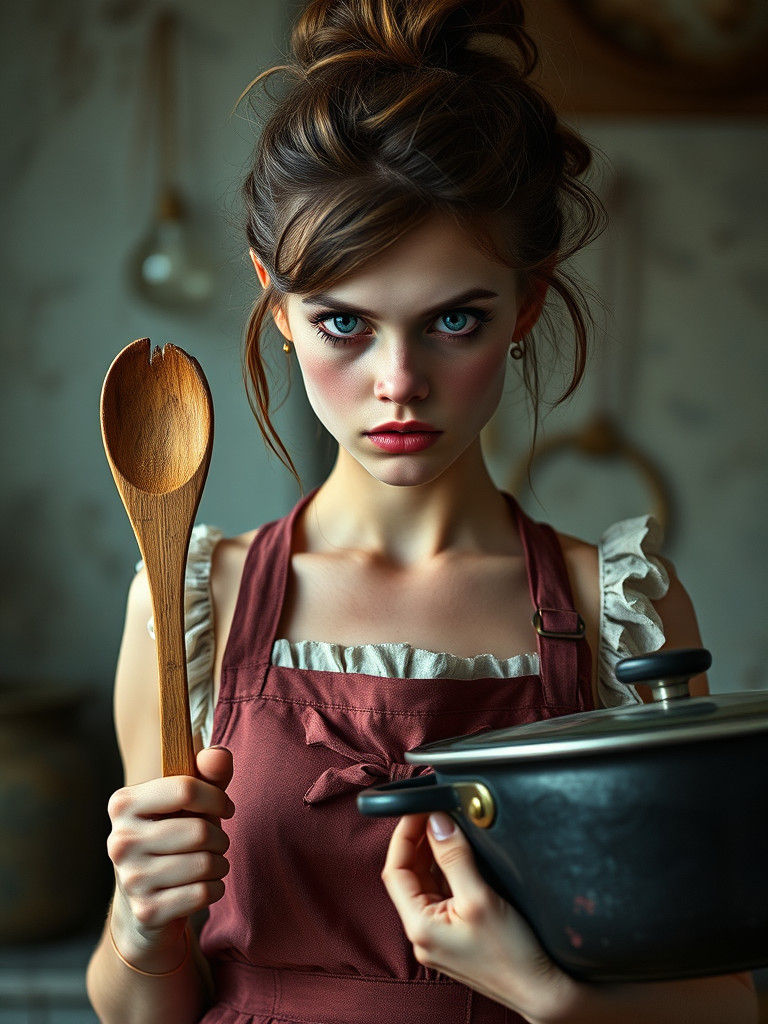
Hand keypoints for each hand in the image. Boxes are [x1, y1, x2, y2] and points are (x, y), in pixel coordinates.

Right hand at [107, 746, 234, 959]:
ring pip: (205, 863)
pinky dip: (215, 889)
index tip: (225, 807)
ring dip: (220, 864)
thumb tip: (220, 755)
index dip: (217, 798)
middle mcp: (121, 840)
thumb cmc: (173, 838)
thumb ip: (208, 774)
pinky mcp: (146, 911)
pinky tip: (203, 887)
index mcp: (124, 803)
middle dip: (220, 837)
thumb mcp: (189, 802)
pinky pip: (203, 893)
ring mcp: (131, 878)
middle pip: (200, 830)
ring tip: (210, 864)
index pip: (186, 788)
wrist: (144, 903)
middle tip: (216, 843)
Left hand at [381, 811, 569, 1021]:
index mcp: (419, 925)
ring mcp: (438, 934)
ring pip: (425, 883)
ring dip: (433, 854)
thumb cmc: (512, 955)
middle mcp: (422, 932)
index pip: (395, 870)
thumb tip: (436, 822)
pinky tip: (460, 855)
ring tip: (448, 827)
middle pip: (408, 875)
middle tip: (435, 813)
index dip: (404, 835)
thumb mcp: (480, 897)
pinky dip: (447, 870)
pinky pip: (442, 893)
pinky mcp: (455, 934)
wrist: (541, 991)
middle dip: (418, 841)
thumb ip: (454, 857)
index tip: (419, 810)